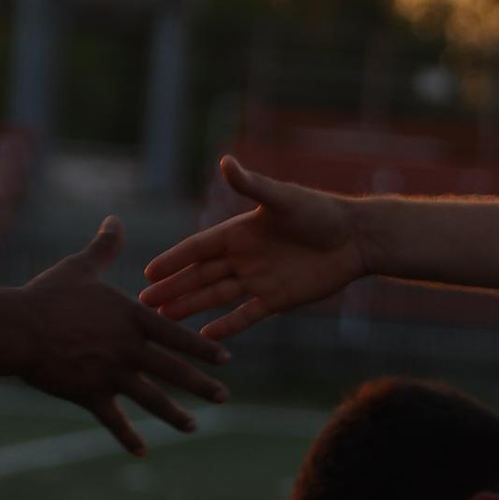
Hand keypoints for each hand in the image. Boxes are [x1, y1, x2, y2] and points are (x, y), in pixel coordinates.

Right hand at [18, 219, 230, 454]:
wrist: (17, 328)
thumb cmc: (47, 295)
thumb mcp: (80, 267)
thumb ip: (104, 248)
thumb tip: (114, 220)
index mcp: (130, 317)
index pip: (176, 334)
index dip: (202, 348)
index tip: (225, 359)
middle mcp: (128, 348)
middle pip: (173, 370)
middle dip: (201, 385)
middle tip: (224, 397)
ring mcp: (111, 374)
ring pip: (152, 399)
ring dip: (175, 415)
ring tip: (194, 427)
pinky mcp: (90, 394)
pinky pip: (114, 420)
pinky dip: (128, 437)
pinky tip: (143, 451)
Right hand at [137, 160, 370, 343]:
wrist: (355, 239)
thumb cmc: (319, 212)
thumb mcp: (282, 199)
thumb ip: (252, 185)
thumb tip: (225, 162)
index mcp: (239, 232)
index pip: (198, 248)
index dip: (174, 260)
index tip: (148, 273)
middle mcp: (244, 257)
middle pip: (201, 276)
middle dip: (173, 289)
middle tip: (143, 304)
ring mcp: (258, 280)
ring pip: (216, 297)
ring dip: (191, 307)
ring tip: (164, 320)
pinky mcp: (277, 300)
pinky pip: (245, 315)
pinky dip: (226, 326)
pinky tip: (205, 338)